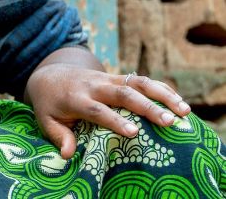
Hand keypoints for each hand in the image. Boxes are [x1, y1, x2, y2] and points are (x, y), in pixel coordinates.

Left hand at [26, 60, 189, 158]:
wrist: (49, 75)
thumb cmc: (50, 104)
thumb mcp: (46, 120)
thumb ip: (58, 136)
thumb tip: (68, 155)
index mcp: (74, 98)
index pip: (96, 109)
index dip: (114, 120)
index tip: (133, 132)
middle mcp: (93, 86)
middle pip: (121, 93)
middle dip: (146, 107)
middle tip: (168, 122)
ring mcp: (106, 78)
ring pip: (136, 82)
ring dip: (161, 94)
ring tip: (183, 110)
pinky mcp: (116, 77)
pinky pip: (140, 80)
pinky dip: (160, 88)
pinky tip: (179, 100)